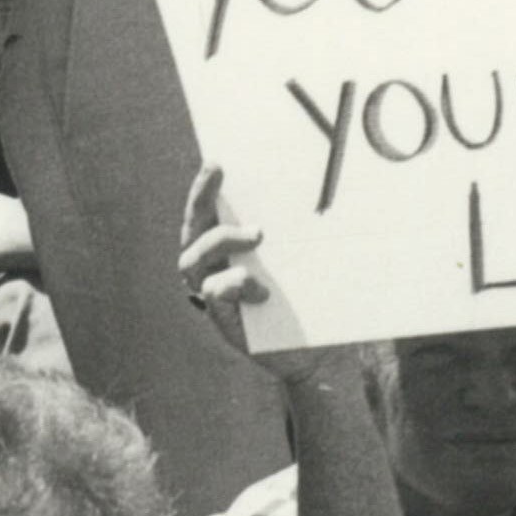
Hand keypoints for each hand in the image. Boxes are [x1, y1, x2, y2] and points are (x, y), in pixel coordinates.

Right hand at [177, 164, 341, 386]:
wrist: (322, 353)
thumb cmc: (315, 302)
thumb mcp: (310, 260)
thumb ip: (302, 232)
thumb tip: (323, 186)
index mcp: (232, 250)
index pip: (210, 213)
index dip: (205, 187)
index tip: (217, 162)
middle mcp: (216, 268)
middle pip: (193, 229)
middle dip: (200, 197)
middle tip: (216, 173)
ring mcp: (215, 294)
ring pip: (192, 259)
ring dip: (221, 240)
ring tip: (257, 236)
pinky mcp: (222, 318)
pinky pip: (213, 291)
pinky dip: (236, 284)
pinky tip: (263, 292)